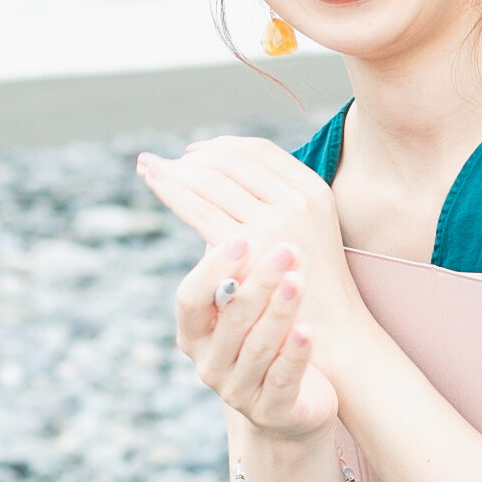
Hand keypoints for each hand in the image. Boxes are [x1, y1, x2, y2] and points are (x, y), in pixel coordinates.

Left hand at [136, 136, 361, 353]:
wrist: (332, 335)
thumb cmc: (310, 290)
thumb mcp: (299, 235)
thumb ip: (265, 208)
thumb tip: (213, 184)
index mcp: (312, 188)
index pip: (257, 150)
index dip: (220, 146)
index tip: (191, 153)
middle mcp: (297, 198)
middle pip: (232, 159)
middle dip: (192, 157)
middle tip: (159, 160)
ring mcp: (276, 221)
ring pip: (212, 179)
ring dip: (175, 171)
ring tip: (148, 167)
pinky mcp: (251, 247)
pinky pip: (201, 208)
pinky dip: (172, 191)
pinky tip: (154, 184)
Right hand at [170, 236, 337, 442]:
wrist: (290, 406)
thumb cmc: (265, 339)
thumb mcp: (241, 305)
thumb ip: (231, 268)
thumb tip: (221, 200)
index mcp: (194, 334)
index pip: (190, 299)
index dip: (213, 269)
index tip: (242, 235)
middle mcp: (209, 365)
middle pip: (230, 320)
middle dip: (258, 282)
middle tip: (287, 249)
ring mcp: (237, 392)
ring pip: (258, 348)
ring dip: (279, 312)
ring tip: (298, 280)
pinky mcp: (271, 412)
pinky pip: (282, 380)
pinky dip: (295, 354)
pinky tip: (308, 330)